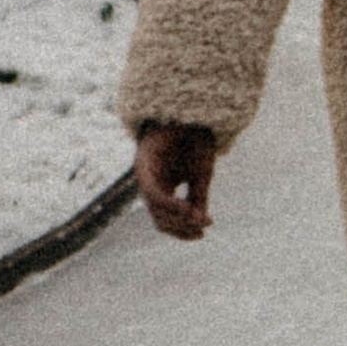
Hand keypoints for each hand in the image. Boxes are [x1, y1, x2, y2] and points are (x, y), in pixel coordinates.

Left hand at [134, 121, 218, 240]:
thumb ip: (198, 199)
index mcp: (162, 187)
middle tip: (201, 227)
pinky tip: (186, 207)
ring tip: (197, 217)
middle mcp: (150, 184)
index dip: (183, 231)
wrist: (193, 113)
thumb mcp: (201, 175)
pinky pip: (153, 193)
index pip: (167, 220)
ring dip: (176, 218)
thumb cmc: (196, 141)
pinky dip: (169, 203)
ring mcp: (144, 175)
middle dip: (181, 228)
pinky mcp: (143, 165)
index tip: (203, 233)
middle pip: (160, 220)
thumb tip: (201, 223)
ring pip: (156, 210)